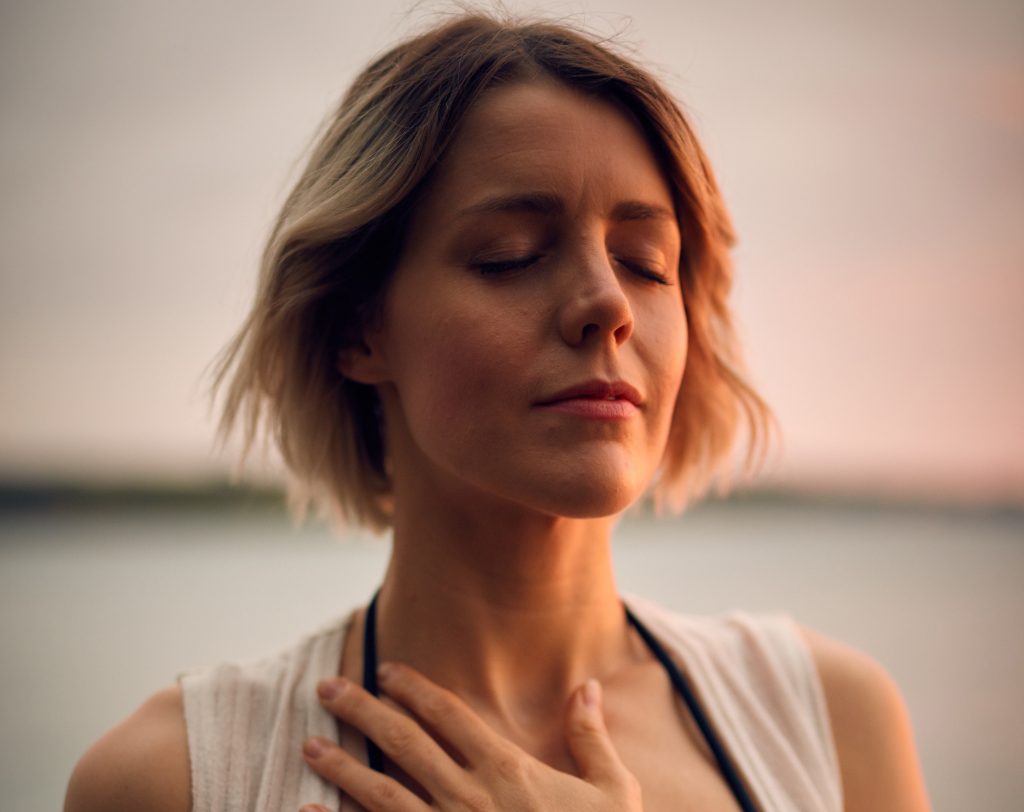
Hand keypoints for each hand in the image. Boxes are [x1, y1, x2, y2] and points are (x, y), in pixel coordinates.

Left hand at [300, 663, 642, 811]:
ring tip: (308, 744)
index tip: (386, 670)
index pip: (449, 715)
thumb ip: (591, 738)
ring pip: (382, 793)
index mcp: (508, 771)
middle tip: (326, 686)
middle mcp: (470, 798)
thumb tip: (587, 686)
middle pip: (404, 743)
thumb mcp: (612, 792)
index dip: (414, 689)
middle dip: (362, 710)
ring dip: (342, 766)